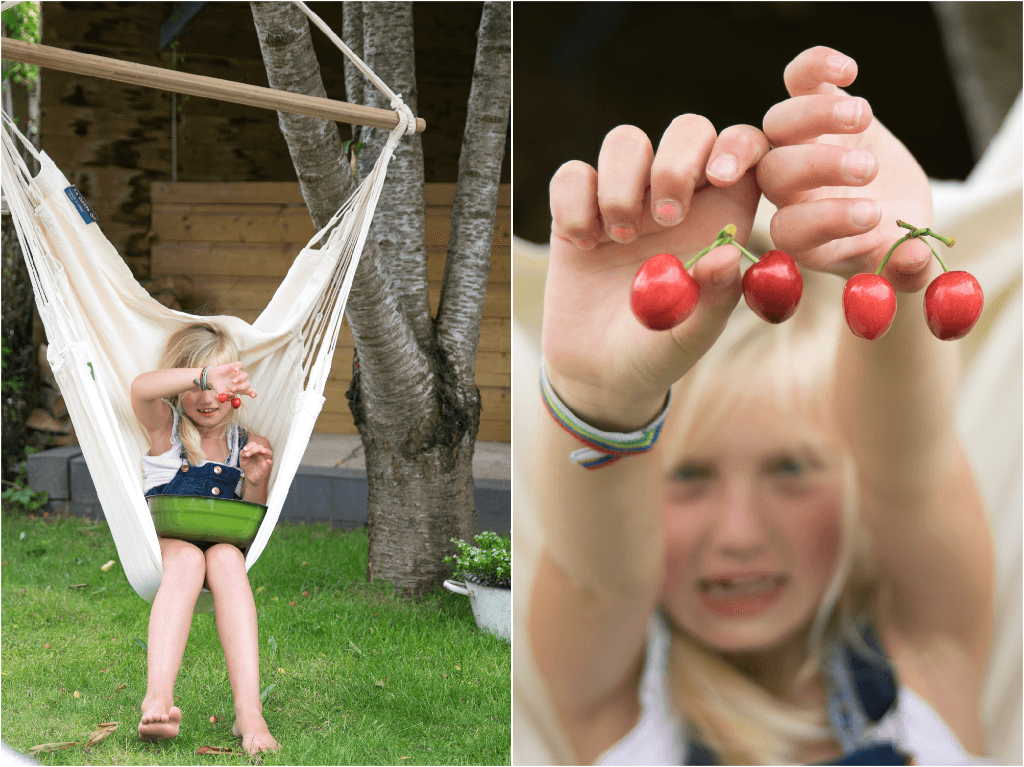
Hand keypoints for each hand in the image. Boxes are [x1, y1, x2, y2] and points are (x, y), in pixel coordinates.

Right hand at [208, 362, 257, 399]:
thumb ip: (227, 396)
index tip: (252, 395)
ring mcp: (239, 373)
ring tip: (232, 381)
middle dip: (242, 387)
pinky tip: (235, 370)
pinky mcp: (235, 366)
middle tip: (233, 389)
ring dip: (240, 379)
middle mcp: (241, 381)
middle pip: (247, 384)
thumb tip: (232, 395)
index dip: (253, 393)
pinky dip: (239, 367)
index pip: (250, 391)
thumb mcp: (222, 394)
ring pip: (245, 375)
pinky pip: (241, 364)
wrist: (212, 379)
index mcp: (240, 389)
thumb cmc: (219, 387)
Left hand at [240, 441, 272, 487]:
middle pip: (261, 447)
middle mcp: (261, 454)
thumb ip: (242, 453)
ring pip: (269, 453)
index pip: (255, 444)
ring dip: (266, 450)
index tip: (245, 449)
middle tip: (248, 454)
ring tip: (261, 450)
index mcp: (255, 451)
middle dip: (254, 449)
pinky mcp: (267, 467)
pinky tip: (268, 461)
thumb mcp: (242, 459)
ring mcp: (264, 460)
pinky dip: (270, 462)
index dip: (250, 445)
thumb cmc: (247, 467)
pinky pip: (271, 464)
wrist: (250, 477)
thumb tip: (245, 450)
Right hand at [544, 116, 767, 428]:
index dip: (739, 146)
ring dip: (622, 186)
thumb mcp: (692, 337)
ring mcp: (624, 197)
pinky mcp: (577, 208)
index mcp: (721, 216)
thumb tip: (727, 256)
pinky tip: (584, 244)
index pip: (744, 149)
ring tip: (619, 240)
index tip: (720, 176)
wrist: (598, 373)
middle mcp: (676, 195)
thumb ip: (715, 300)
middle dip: (675, 163)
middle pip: (687, 129)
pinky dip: (575, 203)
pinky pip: (572, 174)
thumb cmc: (658, 350)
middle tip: (666, 219)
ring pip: (625, 141)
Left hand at [757, 46, 933, 292]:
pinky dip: (814, 67)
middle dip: (818, 168)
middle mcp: (787, 191)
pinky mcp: (816, 106)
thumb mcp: (902, 264)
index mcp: (800, 237)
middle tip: (868, 170)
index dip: (824, 221)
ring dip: (816, 116)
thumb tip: (914, 258)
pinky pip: (798, 80)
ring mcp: (797, 145)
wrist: (892, 209)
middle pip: (775, 173)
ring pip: (778, 124)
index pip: (790, 229)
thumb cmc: (891, 244)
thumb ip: (905, 270)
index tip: (872, 216)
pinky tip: (848, 72)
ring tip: (864, 118)